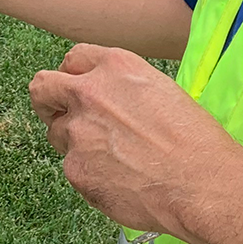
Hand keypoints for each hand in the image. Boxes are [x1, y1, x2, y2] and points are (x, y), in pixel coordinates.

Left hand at [29, 43, 242, 235]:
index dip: (72, 76)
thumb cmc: (194, 141)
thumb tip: (107, 103)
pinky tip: (121, 182)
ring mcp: (77, 131)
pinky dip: (90, 175)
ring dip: (74, 143)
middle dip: (47, 101)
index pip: (73, 59)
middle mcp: (89, 92)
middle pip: (42, 88)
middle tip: (58, 115)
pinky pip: (73, 169)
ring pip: (57, 133)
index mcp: (115, 67)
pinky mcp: (75, 169)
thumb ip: (122, 90)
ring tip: (112, 159)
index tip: (76, 88)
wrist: (200, 184)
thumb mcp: (160, 91)